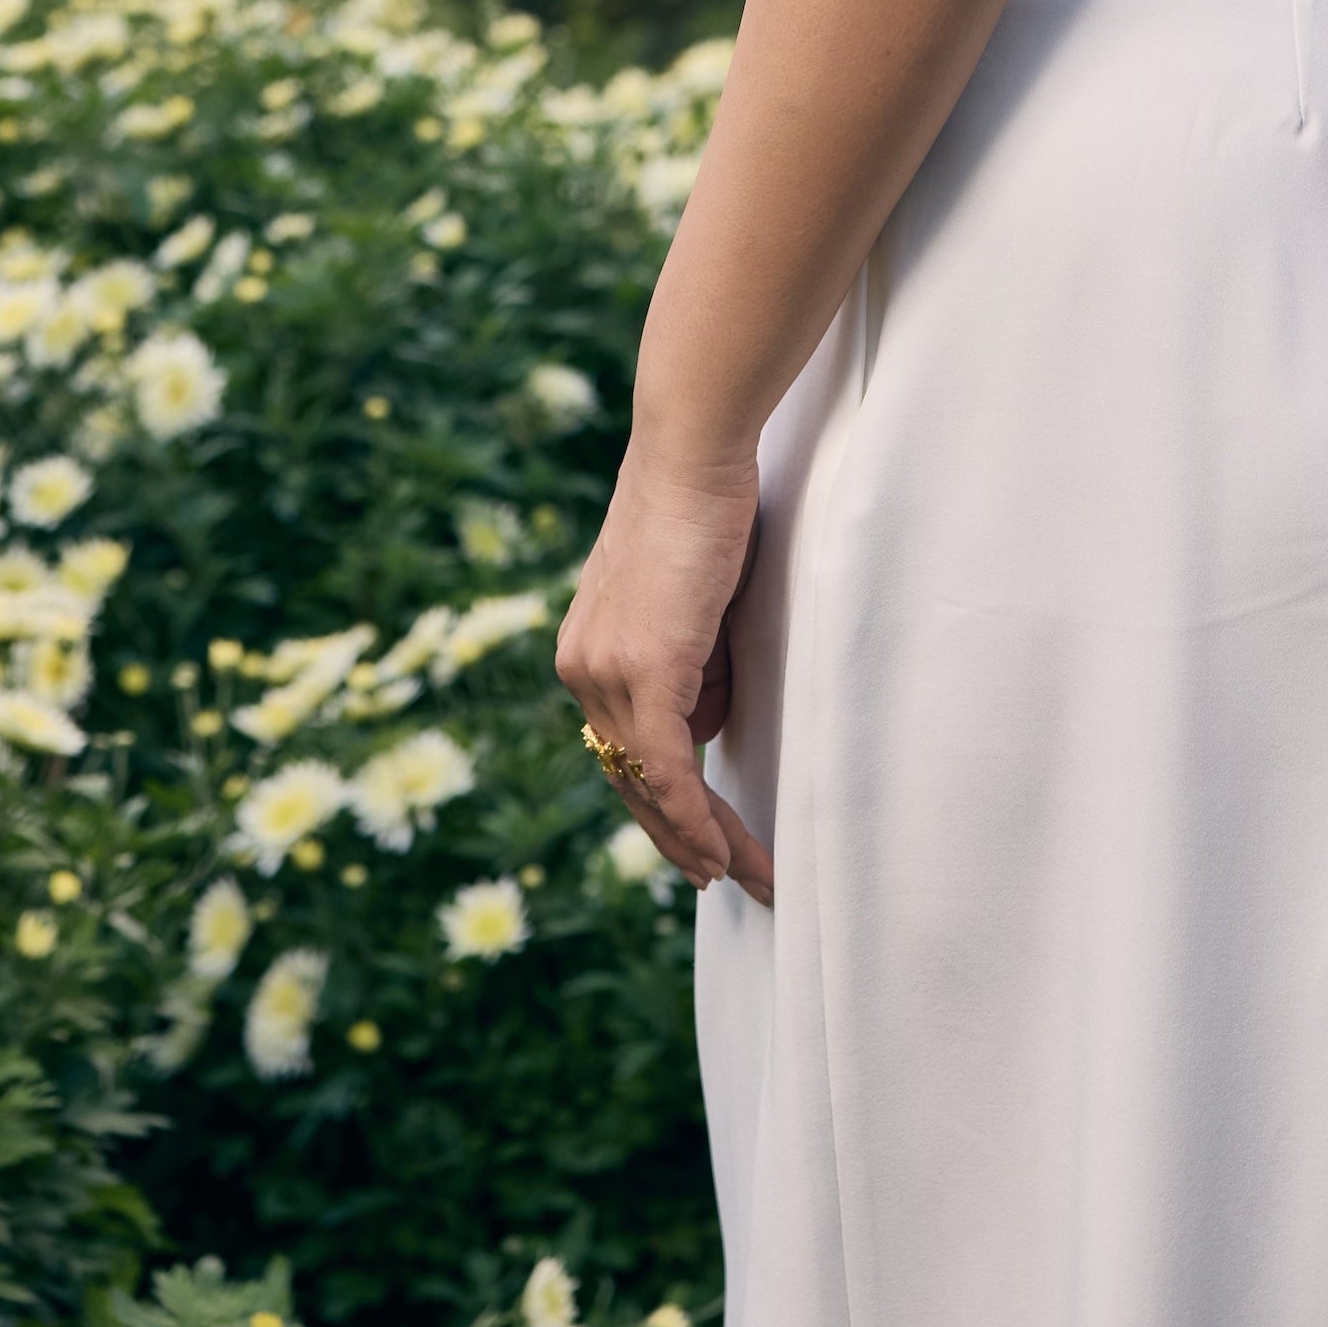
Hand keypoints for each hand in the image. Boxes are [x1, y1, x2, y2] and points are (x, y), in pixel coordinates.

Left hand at [556, 441, 773, 902]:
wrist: (692, 449)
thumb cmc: (704, 506)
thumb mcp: (691, 603)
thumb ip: (690, 664)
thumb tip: (702, 723)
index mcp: (585, 653)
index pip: (622, 751)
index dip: (662, 805)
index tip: (699, 844)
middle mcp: (581, 670)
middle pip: (630, 781)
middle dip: (682, 840)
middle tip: (730, 878)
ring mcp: (604, 671)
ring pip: (649, 784)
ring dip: (699, 838)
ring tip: (746, 871)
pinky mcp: (641, 669)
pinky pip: (667, 766)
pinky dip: (694, 815)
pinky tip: (721, 852)